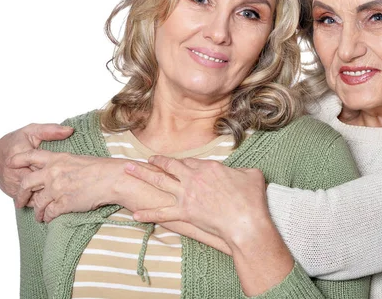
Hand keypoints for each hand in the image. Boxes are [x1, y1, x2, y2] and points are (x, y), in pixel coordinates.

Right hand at [0, 123, 72, 197]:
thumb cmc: (17, 141)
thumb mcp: (33, 131)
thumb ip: (51, 130)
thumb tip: (70, 130)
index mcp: (19, 153)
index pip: (40, 166)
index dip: (55, 170)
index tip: (67, 171)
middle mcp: (12, 171)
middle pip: (37, 183)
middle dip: (52, 185)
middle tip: (67, 184)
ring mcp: (11, 183)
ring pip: (32, 194)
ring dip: (47, 195)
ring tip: (61, 192)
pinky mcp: (11, 191)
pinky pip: (27, 199)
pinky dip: (39, 199)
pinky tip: (51, 197)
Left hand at [15, 151, 126, 221]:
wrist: (114, 179)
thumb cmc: (103, 169)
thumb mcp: (78, 159)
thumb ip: (63, 164)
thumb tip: (56, 172)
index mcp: (57, 158)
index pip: (29, 156)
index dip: (17, 160)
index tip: (10, 164)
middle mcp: (53, 172)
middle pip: (26, 183)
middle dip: (20, 194)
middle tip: (19, 201)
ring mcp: (57, 188)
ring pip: (37, 203)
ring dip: (36, 211)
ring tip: (38, 216)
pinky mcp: (64, 203)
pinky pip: (48, 213)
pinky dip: (47, 218)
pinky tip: (48, 219)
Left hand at [127, 156, 293, 295]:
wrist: (245, 222)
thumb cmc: (251, 200)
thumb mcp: (252, 176)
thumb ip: (244, 171)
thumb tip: (243, 172)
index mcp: (209, 167)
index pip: (191, 161)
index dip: (182, 162)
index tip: (176, 162)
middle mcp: (194, 177)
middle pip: (170, 165)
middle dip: (156, 161)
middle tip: (145, 159)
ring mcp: (187, 194)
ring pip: (159, 181)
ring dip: (142, 175)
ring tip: (129, 169)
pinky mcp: (184, 212)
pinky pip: (161, 212)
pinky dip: (147, 214)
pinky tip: (134, 213)